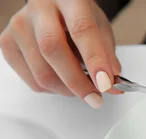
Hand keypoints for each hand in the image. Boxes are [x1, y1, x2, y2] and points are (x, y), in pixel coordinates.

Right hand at [0, 0, 120, 107]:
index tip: (106, 84)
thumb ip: (108, 57)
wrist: (56, 5)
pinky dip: (52, 89)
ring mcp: (19, 25)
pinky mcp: (7, 43)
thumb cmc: (80, 16)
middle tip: (96, 98)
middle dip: (78, 82)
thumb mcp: (101, 29)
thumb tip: (112, 86)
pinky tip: (62, 80)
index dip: (95, 60)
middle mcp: (39, 9)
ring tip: (82, 87)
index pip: (81, 29)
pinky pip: (31, 80)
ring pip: (41, 71)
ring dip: (67, 90)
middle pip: (52, 50)